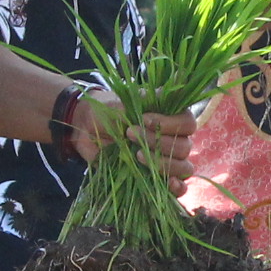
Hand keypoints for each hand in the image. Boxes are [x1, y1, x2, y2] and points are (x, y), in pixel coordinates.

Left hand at [67, 89, 198, 190]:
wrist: (84, 129)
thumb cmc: (107, 111)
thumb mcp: (125, 101)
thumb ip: (150, 99)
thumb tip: (176, 82)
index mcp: (171, 118)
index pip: (187, 123)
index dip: (168, 124)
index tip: (143, 119)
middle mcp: (174, 139)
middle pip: (185, 147)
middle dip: (158, 143)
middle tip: (130, 135)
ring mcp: (167, 161)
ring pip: (184, 168)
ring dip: (163, 164)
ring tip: (137, 157)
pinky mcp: (157, 179)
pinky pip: (179, 188)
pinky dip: (177, 188)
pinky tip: (168, 184)